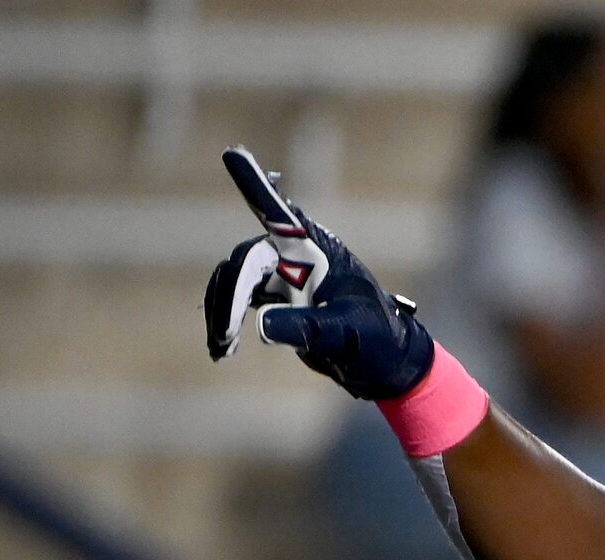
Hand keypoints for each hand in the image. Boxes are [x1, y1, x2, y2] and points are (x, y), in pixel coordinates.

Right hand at [203, 145, 434, 400]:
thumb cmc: (375, 339)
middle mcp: (293, 255)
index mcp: (316, 252)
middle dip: (230, 297)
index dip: (255, 187)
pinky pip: (237, 298)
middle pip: (245, 261)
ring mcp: (281, 274)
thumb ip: (307, 327)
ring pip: (233, 279)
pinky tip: (222, 349)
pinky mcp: (274, 295)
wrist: (383, 359)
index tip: (233, 154)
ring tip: (221, 349)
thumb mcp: (346, 333)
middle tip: (226, 337)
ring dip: (222, 310)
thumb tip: (261, 326)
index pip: (280, 216)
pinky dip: (225, 319)